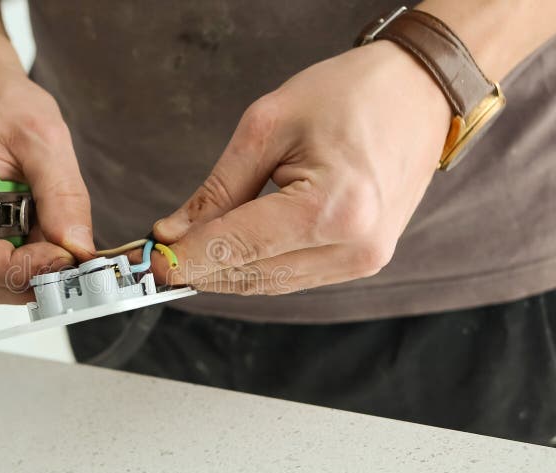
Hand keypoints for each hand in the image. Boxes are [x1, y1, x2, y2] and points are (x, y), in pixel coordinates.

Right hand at [0, 64, 94, 303]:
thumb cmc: (2, 105)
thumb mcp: (45, 138)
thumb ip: (63, 195)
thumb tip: (76, 248)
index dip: (20, 268)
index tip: (64, 259)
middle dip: (26, 272)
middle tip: (67, 253)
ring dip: (21, 269)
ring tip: (48, 234)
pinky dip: (12, 261)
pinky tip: (30, 233)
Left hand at [153, 41, 450, 294]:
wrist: (419, 92)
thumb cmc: (350, 95)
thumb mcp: (268, 127)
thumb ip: (217, 190)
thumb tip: (174, 234)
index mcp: (333, 208)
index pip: (237, 248)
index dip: (185, 258)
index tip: (149, 264)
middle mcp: (354, 247)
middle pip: (251, 275)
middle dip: (199, 269)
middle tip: (159, 257)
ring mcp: (364, 260)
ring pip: (269, 284)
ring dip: (225, 272)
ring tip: (189, 250)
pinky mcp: (363, 262)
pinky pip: (293, 276)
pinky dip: (257, 266)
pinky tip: (231, 249)